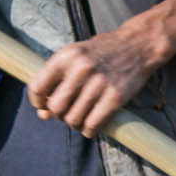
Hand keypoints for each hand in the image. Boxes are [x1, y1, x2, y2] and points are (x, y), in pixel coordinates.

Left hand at [26, 19, 168, 137]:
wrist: (138, 45)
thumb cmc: (102, 52)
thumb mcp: (75, 57)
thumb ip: (56, 81)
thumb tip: (42, 114)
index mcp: (66, 56)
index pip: (37, 87)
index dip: (37, 102)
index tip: (44, 106)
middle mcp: (81, 68)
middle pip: (55, 108)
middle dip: (59, 115)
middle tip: (68, 111)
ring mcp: (99, 83)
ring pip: (73, 119)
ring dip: (75, 124)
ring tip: (82, 117)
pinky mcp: (116, 96)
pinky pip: (93, 124)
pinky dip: (89, 130)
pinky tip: (92, 124)